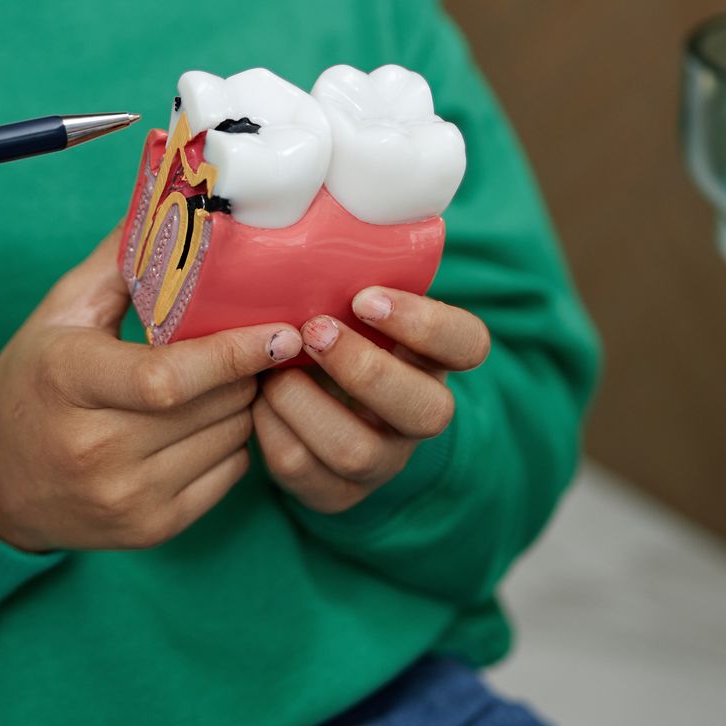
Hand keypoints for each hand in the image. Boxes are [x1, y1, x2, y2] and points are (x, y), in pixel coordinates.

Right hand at [0, 226, 303, 551]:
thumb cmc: (32, 383)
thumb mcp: (59, 313)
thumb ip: (122, 261)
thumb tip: (181, 203)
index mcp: (71, 382)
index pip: (169, 377)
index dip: (235, 354)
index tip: (282, 332)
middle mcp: (97, 449)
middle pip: (214, 405)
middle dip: (249, 370)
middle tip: (260, 342)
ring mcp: (126, 498)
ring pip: (231, 439)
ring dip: (245, 405)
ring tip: (231, 380)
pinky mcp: (150, 529)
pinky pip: (228, 478)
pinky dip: (233, 444)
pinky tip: (212, 422)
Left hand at [253, 286, 490, 514]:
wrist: (309, 408)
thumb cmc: (333, 338)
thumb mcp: (350, 309)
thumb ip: (347, 282)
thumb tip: (310, 232)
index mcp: (434, 360)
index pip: (468, 344)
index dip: (425, 324)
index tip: (365, 298)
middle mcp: (419, 415)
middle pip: (426, 411)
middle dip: (363, 369)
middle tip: (314, 330)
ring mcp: (383, 460)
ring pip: (356, 450)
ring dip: (302, 402)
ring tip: (273, 370)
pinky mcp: (337, 492)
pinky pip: (302, 467)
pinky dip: (269, 427)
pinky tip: (257, 399)